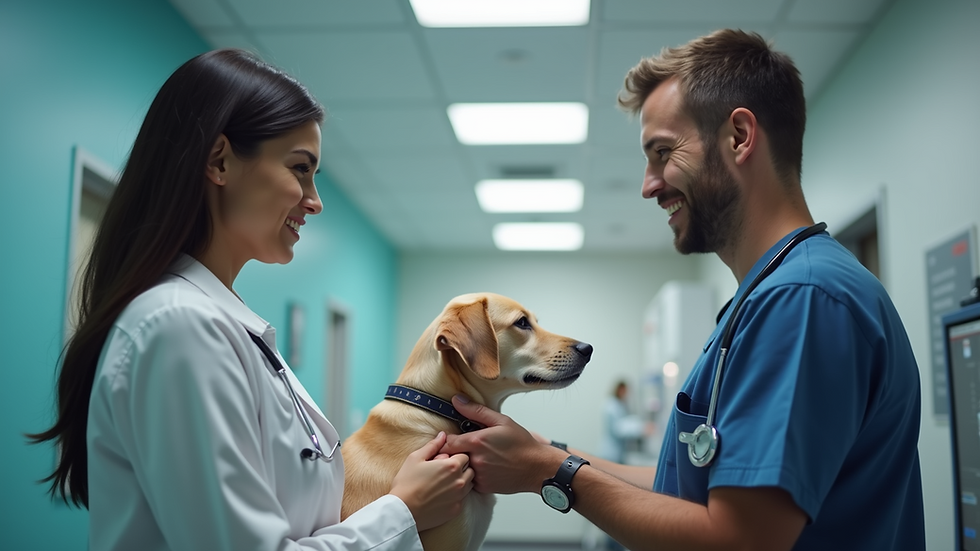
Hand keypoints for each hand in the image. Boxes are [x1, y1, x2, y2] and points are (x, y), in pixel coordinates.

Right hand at [389, 431, 473, 531]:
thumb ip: (433, 445)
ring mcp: (459, 497)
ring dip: (460, 481)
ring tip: (442, 483)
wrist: (403, 511)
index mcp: (452, 466)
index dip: (455, 456)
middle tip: (443, 471)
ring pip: (469, 484)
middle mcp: (460, 481)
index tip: (445, 460)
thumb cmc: (407, 484)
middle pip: (470, 469)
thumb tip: (443, 435)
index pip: (465, 455)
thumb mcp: (416, 458)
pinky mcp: (456, 509)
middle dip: (461, 468)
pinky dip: (456, 495)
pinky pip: (462, 499)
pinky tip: (441, 496)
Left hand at [440, 395, 564, 494]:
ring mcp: (479, 475)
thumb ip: (476, 411)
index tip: (455, 437)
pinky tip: (485, 468)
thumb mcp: (501, 421)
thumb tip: (457, 401)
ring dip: (464, 464)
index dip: (448, 440)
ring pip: (460, 469)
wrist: (536, 467)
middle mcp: (475, 460)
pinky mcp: (483, 487)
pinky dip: (473, 475)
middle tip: (466, 448)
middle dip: (455, 452)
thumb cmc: (521, 444)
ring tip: (478, 458)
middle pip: (451, 457)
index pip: (447, 442)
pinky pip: (469, 480)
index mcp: (477, 442)